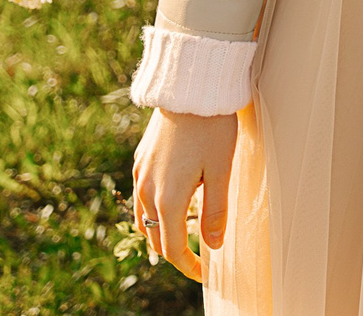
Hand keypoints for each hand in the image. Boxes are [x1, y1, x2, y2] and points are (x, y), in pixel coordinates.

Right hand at [132, 105, 239, 281]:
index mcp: (168, 199)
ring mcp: (140, 175)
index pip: (172, 248)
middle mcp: (147, 191)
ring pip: (145, 218)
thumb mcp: (222, 171)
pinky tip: (172, 202)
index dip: (188, 266)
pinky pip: (143, 196)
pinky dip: (154, 210)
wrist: (189, 88)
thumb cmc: (211, 128)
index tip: (204, 273)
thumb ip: (216, 211)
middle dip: (174, 252)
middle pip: (156, 237)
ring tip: (182, 235)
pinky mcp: (140, 159)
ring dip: (161, 231)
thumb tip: (213, 245)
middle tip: (196, 257)